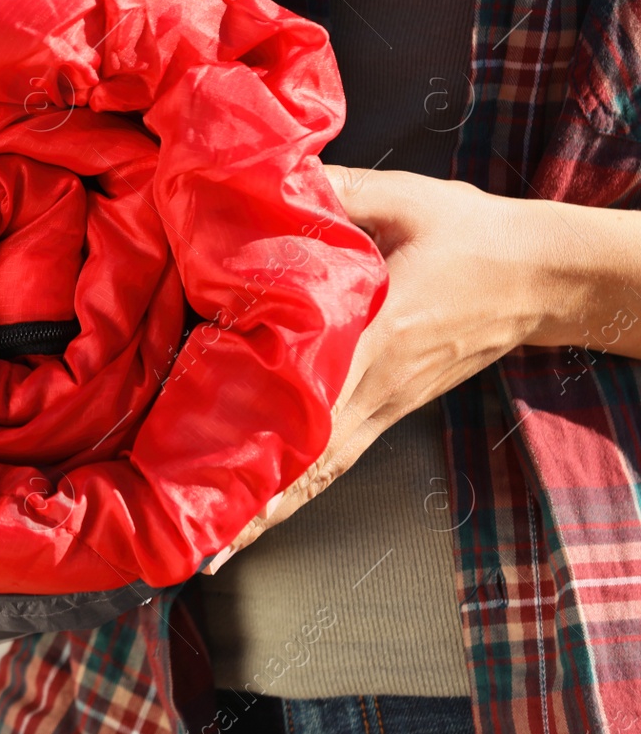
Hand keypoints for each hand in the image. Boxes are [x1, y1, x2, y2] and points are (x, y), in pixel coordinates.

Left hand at [203, 165, 547, 571]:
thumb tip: (264, 181)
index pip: (310, 391)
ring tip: (211, 552)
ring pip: (318, 473)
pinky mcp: (387, 413)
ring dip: (267, 513)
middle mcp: (375, 385)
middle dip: (252, 502)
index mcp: (375, 334)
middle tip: (194, 541)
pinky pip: (333, 463)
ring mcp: (384, 407)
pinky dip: (293, 496)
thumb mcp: (402, 198)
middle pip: (307, 458)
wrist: (540, 275)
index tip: (213, 461)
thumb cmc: (468, 234)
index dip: (262, 429)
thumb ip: (332, 193)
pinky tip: (259, 521)